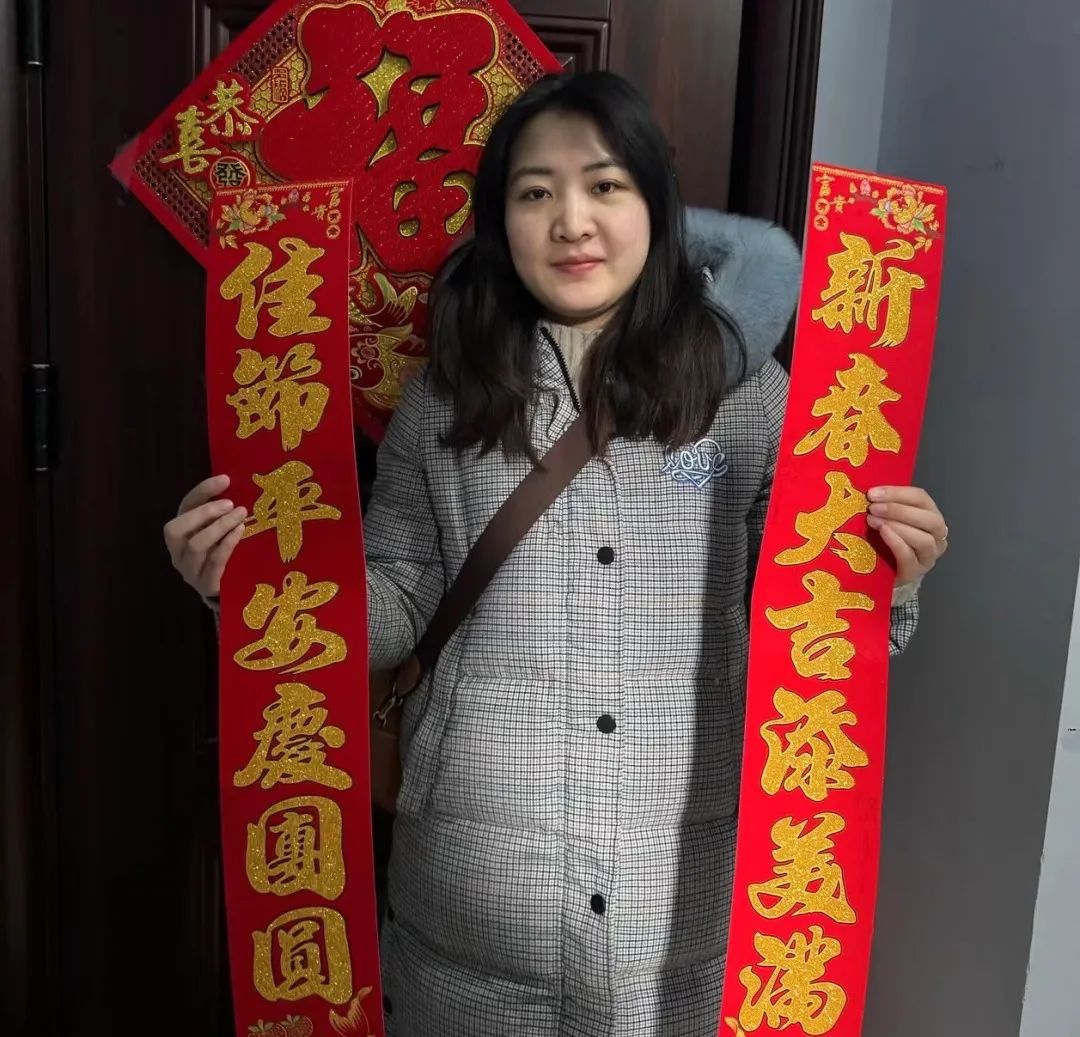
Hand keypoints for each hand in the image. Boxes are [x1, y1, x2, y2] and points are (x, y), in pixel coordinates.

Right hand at [163, 474, 246, 599]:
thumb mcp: (221, 531)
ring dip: (220, 526)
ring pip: (196, 545)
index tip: (225, 479)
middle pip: (176, 528)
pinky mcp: (205, 585)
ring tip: (240, 515)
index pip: (184, 507)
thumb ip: (222, 513)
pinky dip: (228, 543)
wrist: (230, 593)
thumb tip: (238, 486)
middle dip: (205, 512)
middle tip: (231, 504)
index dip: (202, 491)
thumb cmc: (226, 555)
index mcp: (180, 534)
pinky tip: (240, 531)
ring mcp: (189, 571)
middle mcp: (177, 552)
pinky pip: (214, 561)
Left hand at [866, 485, 947, 586]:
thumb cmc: (886, 541)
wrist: (883, 573)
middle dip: (898, 509)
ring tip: (874, 520)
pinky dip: (896, 542)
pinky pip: (909, 556)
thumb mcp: (887, 519)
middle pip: (928, 518)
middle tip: (873, 507)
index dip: (897, 493)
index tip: (872, 493)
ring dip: (898, 526)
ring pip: (924, 539)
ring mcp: (929, 556)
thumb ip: (885, 506)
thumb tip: (869, 493)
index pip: (921, 498)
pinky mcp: (916, 572)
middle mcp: (936, 535)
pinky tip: (882, 533)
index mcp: (930, 515)